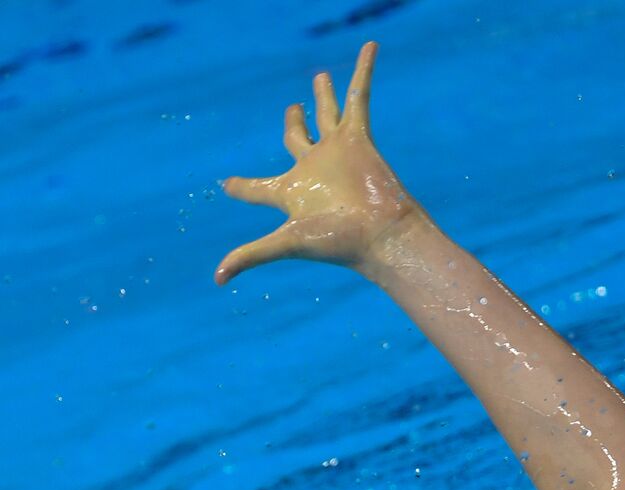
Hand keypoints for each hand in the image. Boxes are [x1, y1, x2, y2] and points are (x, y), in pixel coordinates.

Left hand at [215, 42, 417, 284]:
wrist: (380, 234)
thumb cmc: (335, 241)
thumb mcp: (285, 244)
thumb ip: (250, 256)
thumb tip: (215, 279)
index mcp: (290, 194)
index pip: (257, 188)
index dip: (241, 187)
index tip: (226, 185)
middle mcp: (312, 170)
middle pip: (297, 140)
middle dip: (294, 123)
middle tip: (291, 109)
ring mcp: (336, 152)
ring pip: (327, 115)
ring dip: (323, 96)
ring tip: (319, 77)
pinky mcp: (358, 137)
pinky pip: (359, 94)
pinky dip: (364, 70)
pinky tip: (370, 47)